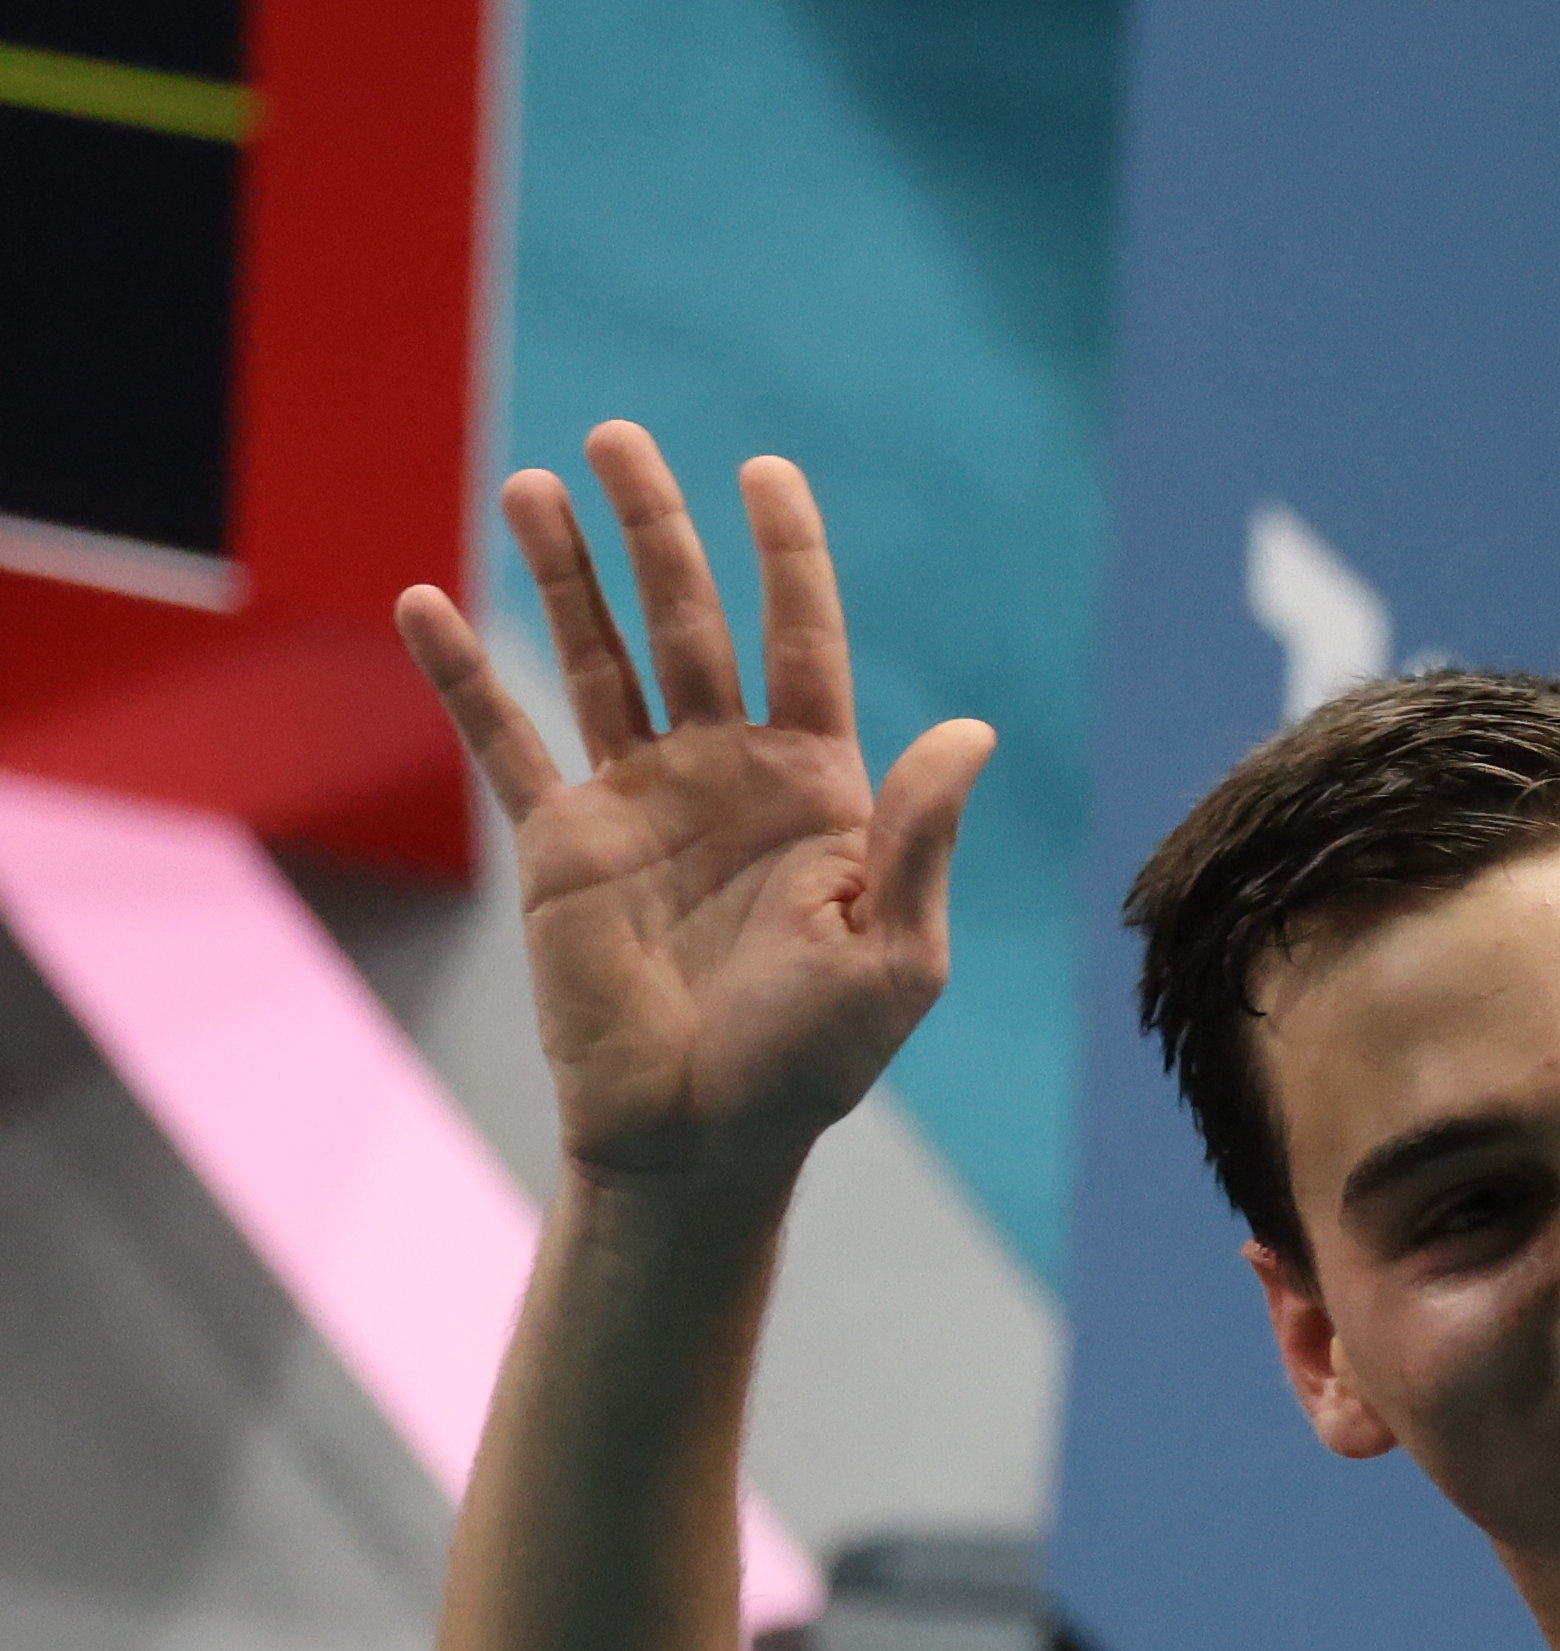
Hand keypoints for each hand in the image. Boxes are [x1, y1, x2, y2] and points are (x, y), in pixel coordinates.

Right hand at [394, 423, 994, 1196]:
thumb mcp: (895, 955)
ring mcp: (640, 802)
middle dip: (656, 531)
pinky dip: (465, 673)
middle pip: (688, 624)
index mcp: (817, 790)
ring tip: (536, 484)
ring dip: (565, 570)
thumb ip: (919, 838)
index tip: (764, 470)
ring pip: (596, 657)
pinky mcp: (561, 844)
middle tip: (618, 438)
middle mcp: (726, 776)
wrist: (699, 1138)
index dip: (786, 556)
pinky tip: (425, 600)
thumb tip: (969, 729)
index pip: (803, 642)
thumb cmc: (812, 1062)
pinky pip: (506, 740)